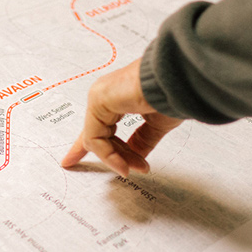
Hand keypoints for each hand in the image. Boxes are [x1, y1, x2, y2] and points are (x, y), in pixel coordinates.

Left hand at [61, 58, 183, 176]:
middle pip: (98, 135)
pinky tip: (123, 165)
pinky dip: (108, 155)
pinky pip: (95, 138)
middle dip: (113, 157)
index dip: (95, 145)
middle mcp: (107, 94)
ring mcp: (100, 96)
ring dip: (115, 158)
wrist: (178, 80)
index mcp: (120, 97)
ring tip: (131, 169)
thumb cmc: (173, 93)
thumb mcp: (157, 124)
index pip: (101, 126)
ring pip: (96, 139)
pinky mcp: (98, 101)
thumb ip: (142, 140)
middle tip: (126, 171)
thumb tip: (133, 156)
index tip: (73, 160)